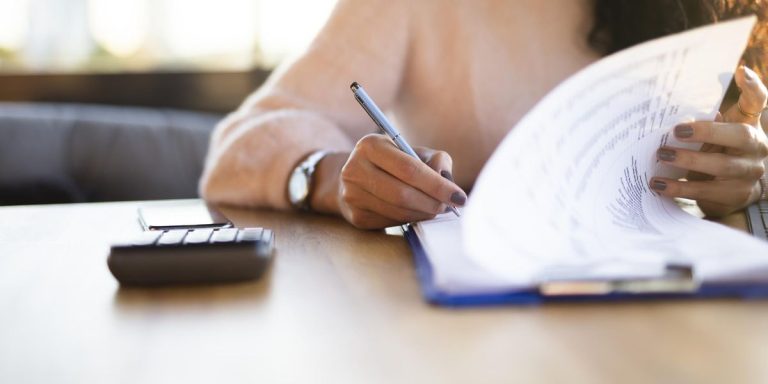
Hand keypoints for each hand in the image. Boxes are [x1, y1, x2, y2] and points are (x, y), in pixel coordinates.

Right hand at [335, 134, 466, 228]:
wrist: (355, 178)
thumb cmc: (393, 163)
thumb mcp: (413, 151)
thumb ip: (436, 159)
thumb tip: (447, 180)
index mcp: (370, 145)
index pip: (409, 169)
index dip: (437, 185)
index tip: (460, 197)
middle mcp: (354, 169)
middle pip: (402, 194)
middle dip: (432, 203)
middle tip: (450, 207)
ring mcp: (352, 195)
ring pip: (398, 211)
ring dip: (423, 213)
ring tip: (436, 209)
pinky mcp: (355, 216)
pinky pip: (391, 222)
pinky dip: (410, 220)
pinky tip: (418, 213)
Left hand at [650, 66, 767, 216]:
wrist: (734, 192)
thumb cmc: (719, 154)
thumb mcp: (715, 135)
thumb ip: (704, 123)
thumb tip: (674, 114)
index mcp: (748, 126)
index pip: (757, 102)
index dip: (752, 86)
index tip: (740, 71)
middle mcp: (756, 148)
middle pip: (739, 136)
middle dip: (707, 133)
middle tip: (676, 131)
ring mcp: (748, 174)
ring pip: (722, 167)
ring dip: (688, 161)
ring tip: (661, 156)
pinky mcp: (735, 196)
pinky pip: (705, 192)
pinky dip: (679, 188)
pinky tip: (659, 185)